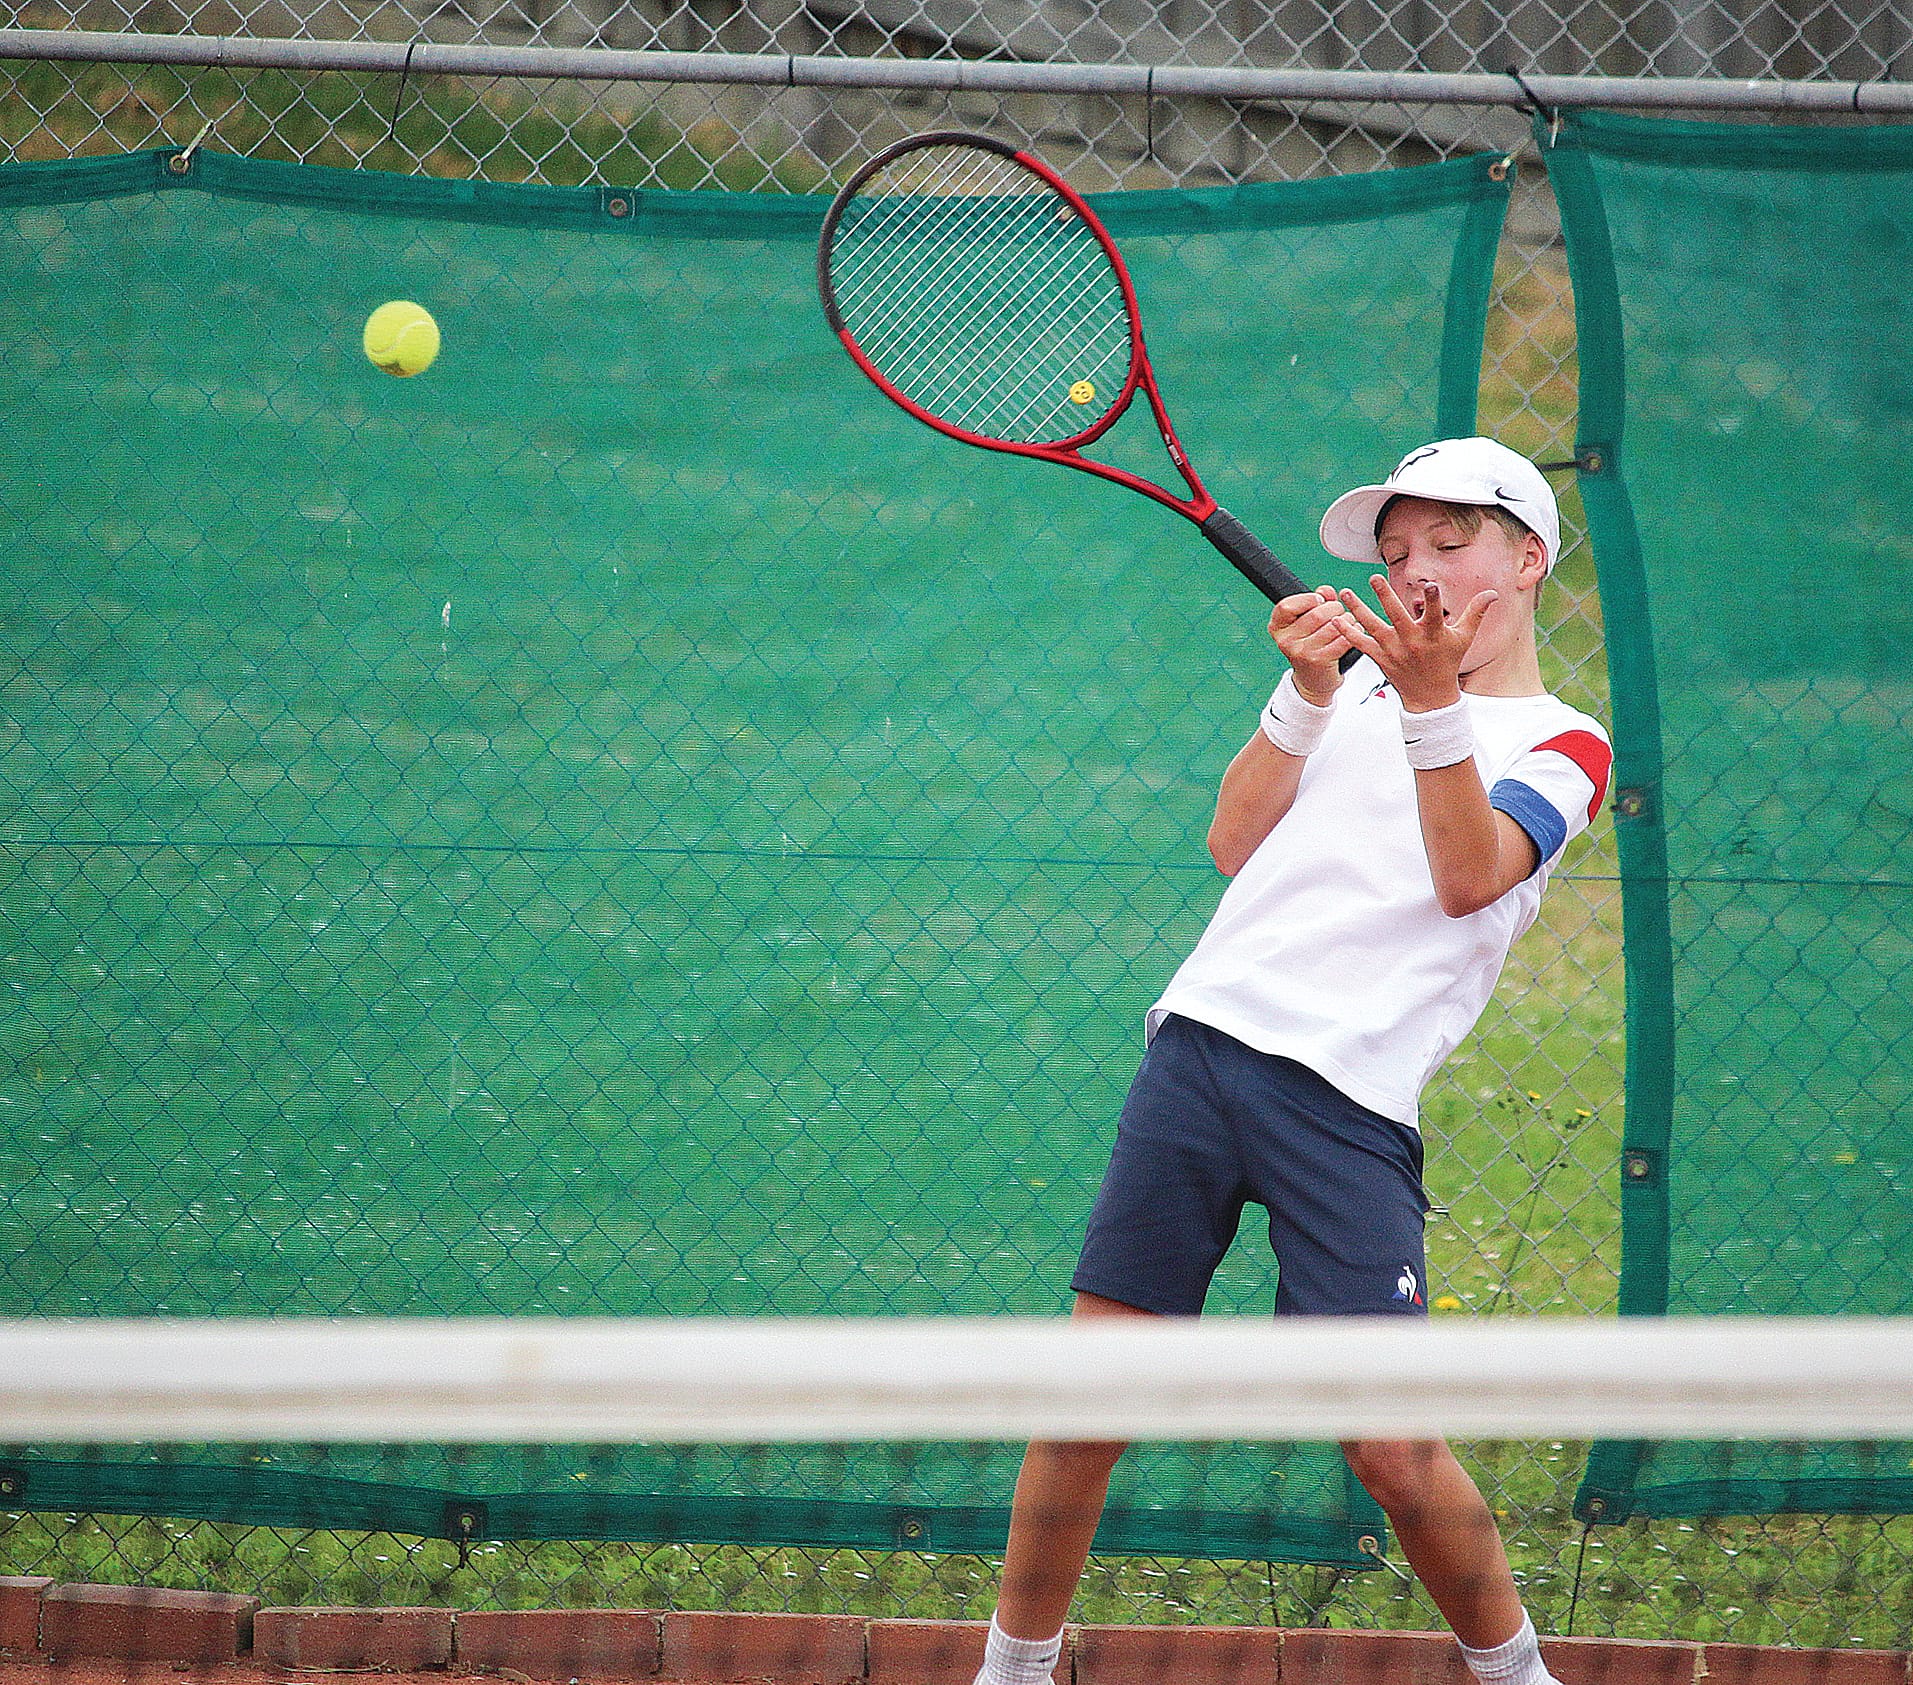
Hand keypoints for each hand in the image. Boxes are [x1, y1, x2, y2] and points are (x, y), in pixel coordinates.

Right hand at [1270, 587, 1355, 703]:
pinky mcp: (1319, 661)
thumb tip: (1326, 591)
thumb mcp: (1305, 622)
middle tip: (1339, 611)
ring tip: (1349, 622)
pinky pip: (1343, 639)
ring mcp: (1302, 652)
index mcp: (1277, 628)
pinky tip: (1354, 632)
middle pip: (1316, 613)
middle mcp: (1286, 641)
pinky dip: (1354, 632)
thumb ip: (1315, 601)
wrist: (1313, 680)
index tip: (1319, 600)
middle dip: (1335, 608)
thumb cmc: (1310, 645)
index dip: (1307, 599)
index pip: (1286, 606)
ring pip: (1334, 624)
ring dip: (1348, 619)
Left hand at [1336, 576, 1495, 711]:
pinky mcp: (1380, 659)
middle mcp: (1411, 641)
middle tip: (1375, 578)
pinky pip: (1360, 645)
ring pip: (1372, 627)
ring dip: (1357, 610)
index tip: (1430, 585)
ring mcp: (1393, 650)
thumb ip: (1476, 613)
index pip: (1435, 614)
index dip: (1433, 600)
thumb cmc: (1447, 663)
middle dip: (1385, 597)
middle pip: (1396, 616)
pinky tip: (1335, 620)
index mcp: (1433, 635)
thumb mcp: (1463, 638)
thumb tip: (1493, 593)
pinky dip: (1347, 633)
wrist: (1430, 696)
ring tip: (1345, 593)